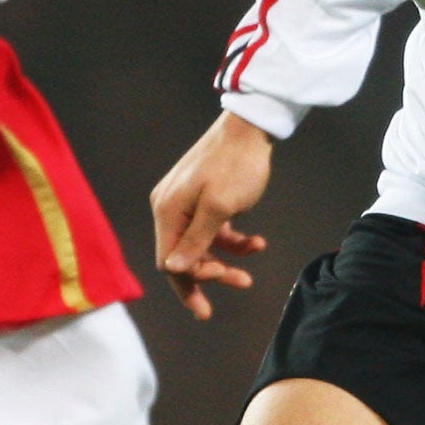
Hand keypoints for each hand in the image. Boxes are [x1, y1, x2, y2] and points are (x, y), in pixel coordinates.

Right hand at [149, 112, 272, 319]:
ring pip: (199, 245)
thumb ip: (196, 240)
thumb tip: (173, 269)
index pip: (169, 261)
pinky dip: (232, 240)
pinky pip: (212, 229)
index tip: (213, 297)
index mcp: (168, 210)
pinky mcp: (202, 197)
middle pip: (182, 256)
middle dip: (209, 275)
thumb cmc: (236, 166)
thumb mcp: (219, 207)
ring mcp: (186, 201)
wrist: (251, 127)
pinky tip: (257, 243)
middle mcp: (170, 207)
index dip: (189, 282)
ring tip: (252, 266)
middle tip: (241, 286)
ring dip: (225, 259)